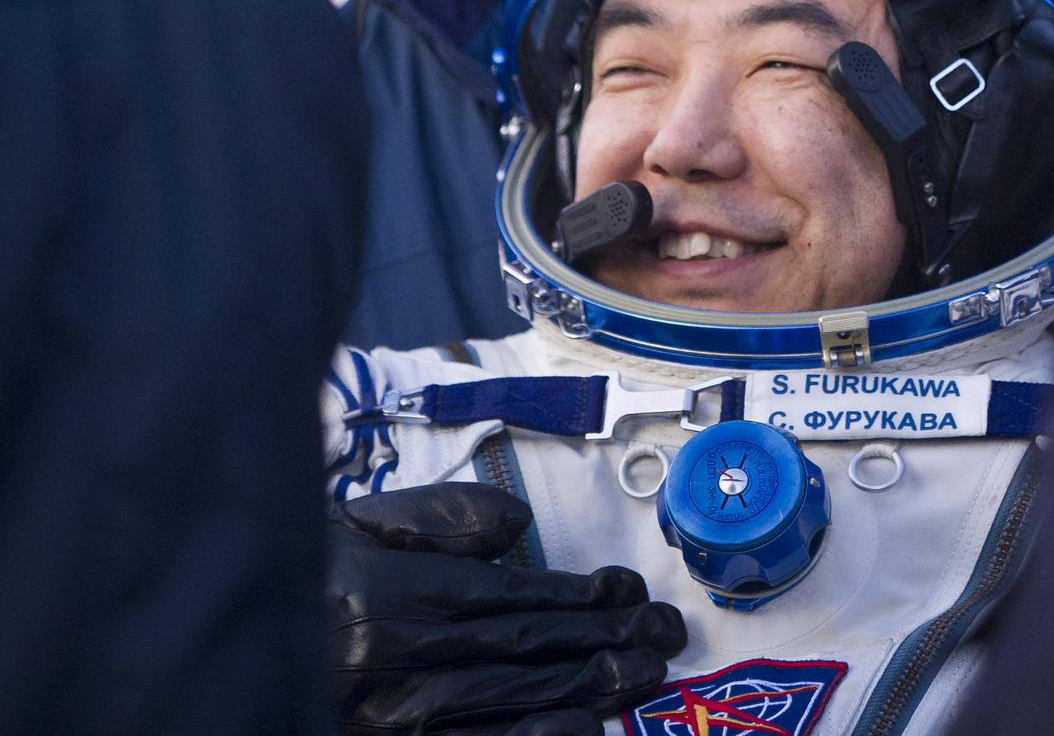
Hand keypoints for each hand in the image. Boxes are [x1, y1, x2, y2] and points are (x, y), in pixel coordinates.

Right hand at [329, 482, 685, 735]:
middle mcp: (387, 669)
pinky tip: (580, 732)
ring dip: (584, 689)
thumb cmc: (294, 572)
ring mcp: (384, 727)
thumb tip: (519, 525)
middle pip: (517, 655)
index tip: (627, 587)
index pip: (502, 597)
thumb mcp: (351, 524)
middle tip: (663, 634)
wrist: (209, 635)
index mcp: (381, 597)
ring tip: (643, 673)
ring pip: (505, 709)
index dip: (573, 594)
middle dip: (601, 642)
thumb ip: (434, 518)